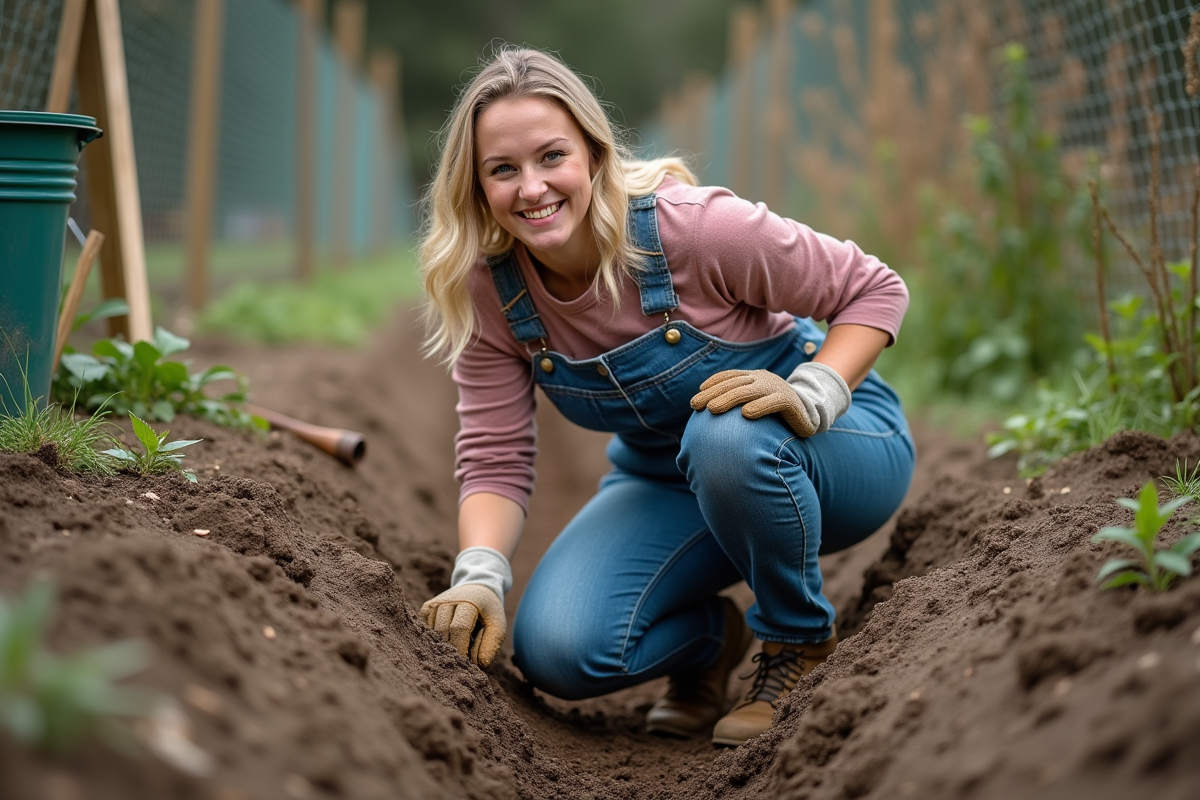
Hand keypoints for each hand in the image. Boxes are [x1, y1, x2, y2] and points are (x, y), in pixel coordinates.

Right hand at [420, 583, 506, 665]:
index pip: (459, 627)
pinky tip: (441, 642)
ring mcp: (435, 603)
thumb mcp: (497, 625)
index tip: (466, 662)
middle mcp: (448, 600)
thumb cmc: (488, 612)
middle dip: (450, 648)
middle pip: (442, 630)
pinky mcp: (427, 607)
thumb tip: (480, 664)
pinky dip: (431, 638)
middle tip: (458, 659)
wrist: (477, 589)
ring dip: (440, 644)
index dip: (461, 647)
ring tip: (452, 651)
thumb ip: (491, 643)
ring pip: (431, 630)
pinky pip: (423, 627)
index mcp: (468, 602)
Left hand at [690, 362, 850, 437]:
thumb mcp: (755, 403)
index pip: (730, 376)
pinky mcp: (790, 401)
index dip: (713, 382)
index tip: (698, 393)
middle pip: (734, 384)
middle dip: (713, 393)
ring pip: (749, 391)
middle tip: (695, 405)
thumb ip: (737, 403)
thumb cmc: (776, 413)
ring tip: (712, 409)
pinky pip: (773, 402)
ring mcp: (777, 388)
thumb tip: (708, 412)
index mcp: (754, 377)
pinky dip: (759, 407)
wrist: (810, 415)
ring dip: (728, 398)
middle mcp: (764, 379)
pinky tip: (746, 414)